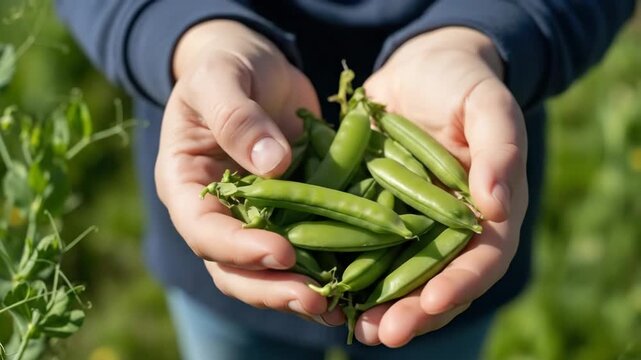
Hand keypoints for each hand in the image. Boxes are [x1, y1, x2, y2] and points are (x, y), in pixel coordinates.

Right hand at [155, 20, 342, 324]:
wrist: (254, 67)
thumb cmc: (226, 65)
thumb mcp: (221, 78)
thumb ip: (236, 117)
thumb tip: (272, 165)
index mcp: (186, 184)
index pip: (203, 230)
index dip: (238, 248)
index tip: (281, 253)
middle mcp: (218, 212)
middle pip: (234, 267)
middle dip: (271, 289)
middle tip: (314, 300)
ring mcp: (254, 218)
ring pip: (268, 271)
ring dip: (300, 291)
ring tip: (337, 307)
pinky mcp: (291, 214)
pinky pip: (306, 248)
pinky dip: (328, 267)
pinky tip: (357, 282)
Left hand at [355, 27, 528, 345]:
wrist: (421, 68)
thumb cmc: (463, 83)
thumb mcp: (488, 105)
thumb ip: (501, 149)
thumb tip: (497, 205)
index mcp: (488, 213)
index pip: (482, 259)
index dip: (460, 284)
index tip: (434, 302)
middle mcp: (448, 228)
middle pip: (437, 280)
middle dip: (412, 311)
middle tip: (382, 334)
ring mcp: (410, 223)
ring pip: (397, 274)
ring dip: (376, 304)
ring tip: (353, 327)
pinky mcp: (375, 212)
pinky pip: (360, 245)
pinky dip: (345, 268)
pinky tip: (323, 286)